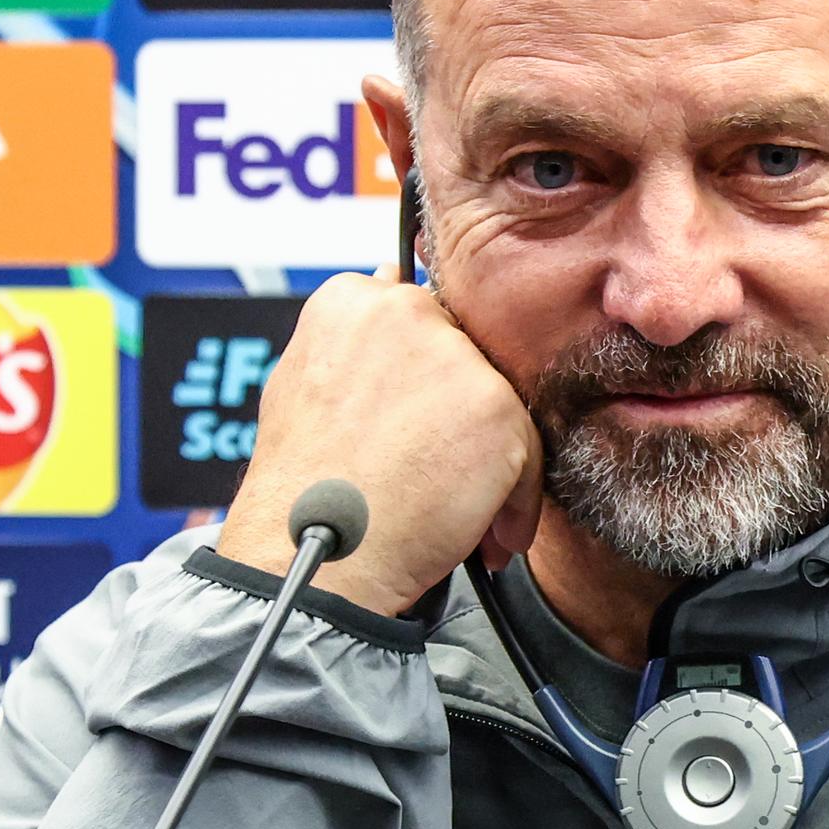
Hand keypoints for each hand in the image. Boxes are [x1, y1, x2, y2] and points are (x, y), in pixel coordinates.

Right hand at [214, 272, 543, 616]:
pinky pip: (527, 451)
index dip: (420, 382)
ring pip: (498, 405)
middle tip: (425, 471)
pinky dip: (511, 499)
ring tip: (444, 508)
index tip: (410, 424)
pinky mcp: (496, 406)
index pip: (420, 320)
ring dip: (484, 460)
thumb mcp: (304, 383)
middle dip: (454, 418)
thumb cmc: (301, 487)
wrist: (312, 555)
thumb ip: (357, 333)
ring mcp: (454, 357)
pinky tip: (473, 528)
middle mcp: (405, 312)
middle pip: (465, 358)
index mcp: (352, 300)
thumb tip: (391, 274)